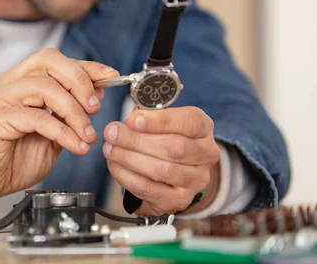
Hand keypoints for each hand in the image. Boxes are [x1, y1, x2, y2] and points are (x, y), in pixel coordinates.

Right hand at [0, 48, 119, 211]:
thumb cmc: (9, 159)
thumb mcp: (50, 134)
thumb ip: (67, 115)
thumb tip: (95, 96)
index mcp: (21, 81)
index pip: (56, 61)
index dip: (86, 67)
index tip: (111, 77)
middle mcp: (9, 83)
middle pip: (49, 60)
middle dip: (80, 80)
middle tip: (95, 107)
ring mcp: (1, 98)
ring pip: (45, 87)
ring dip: (74, 111)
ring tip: (87, 134)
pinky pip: (38, 118)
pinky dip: (63, 132)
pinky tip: (75, 146)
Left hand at [103, 106, 219, 215]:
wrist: (174, 172)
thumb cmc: (165, 137)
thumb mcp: (161, 119)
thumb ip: (148, 115)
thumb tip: (129, 121)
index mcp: (203, 128)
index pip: (190, 122)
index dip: (160, 121)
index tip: (133, 120)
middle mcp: (206, 154)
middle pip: (175, 148)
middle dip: (137, 140)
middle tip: (112, 133)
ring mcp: (195, 180)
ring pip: (162, 170)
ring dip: (129, 158)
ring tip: (109, 149)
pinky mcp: (179, 200)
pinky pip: (149, 189)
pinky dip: (127, 176)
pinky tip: (114, 165)